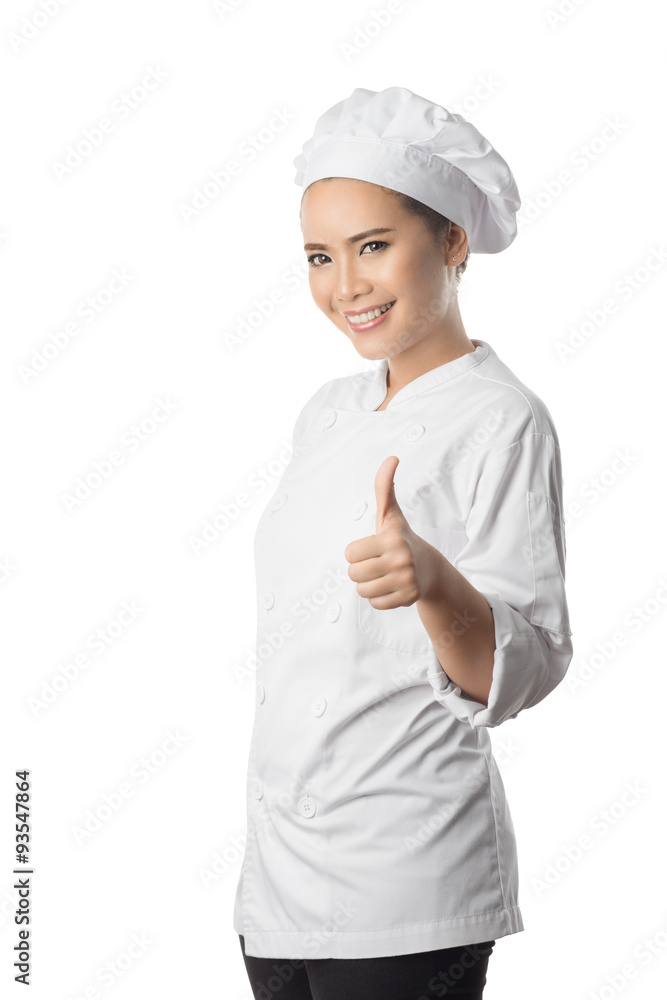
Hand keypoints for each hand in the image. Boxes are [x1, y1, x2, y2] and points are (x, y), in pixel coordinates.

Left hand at [344, 455, 439, 609]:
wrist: (429, 569)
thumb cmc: (401, 539)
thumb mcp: (391, 515)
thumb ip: (384, 487)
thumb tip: (392, 457)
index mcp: (392, 539)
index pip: (350, 554)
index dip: (356, 552)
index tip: (371, 548)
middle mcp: (401, 560)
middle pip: (354, 574)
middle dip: (360, 570)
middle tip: (377, 563)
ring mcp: (406, 581)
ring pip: (362, 591)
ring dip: (368, 585)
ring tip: (383, 576)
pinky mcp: (408, 598)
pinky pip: (375, 603)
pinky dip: (378, 598)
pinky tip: (391, 587)